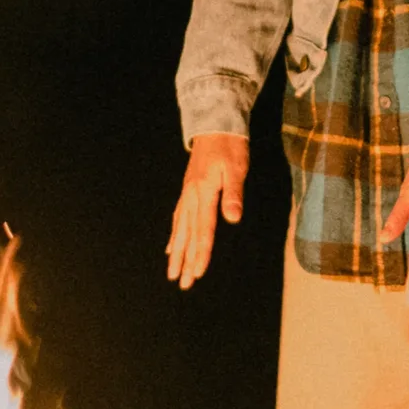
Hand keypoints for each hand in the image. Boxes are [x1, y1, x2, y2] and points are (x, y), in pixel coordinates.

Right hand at [166, 133, 247, 287]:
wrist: (215, 125)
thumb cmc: (230, 147)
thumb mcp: (237, 168)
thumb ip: (234, 194)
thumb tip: (233, 219)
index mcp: (204, 193)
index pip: (203, 230)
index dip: (201, 253)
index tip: (198, 273)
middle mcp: (191, 196)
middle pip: (188, 234)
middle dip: (186, 260)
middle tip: (182, 284)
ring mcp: (187, 194)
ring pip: (180, 229)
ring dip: (177, 252)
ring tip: (172, 273)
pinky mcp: (188, 191)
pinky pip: (177, 218)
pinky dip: (174, 235)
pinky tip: (171, 247)